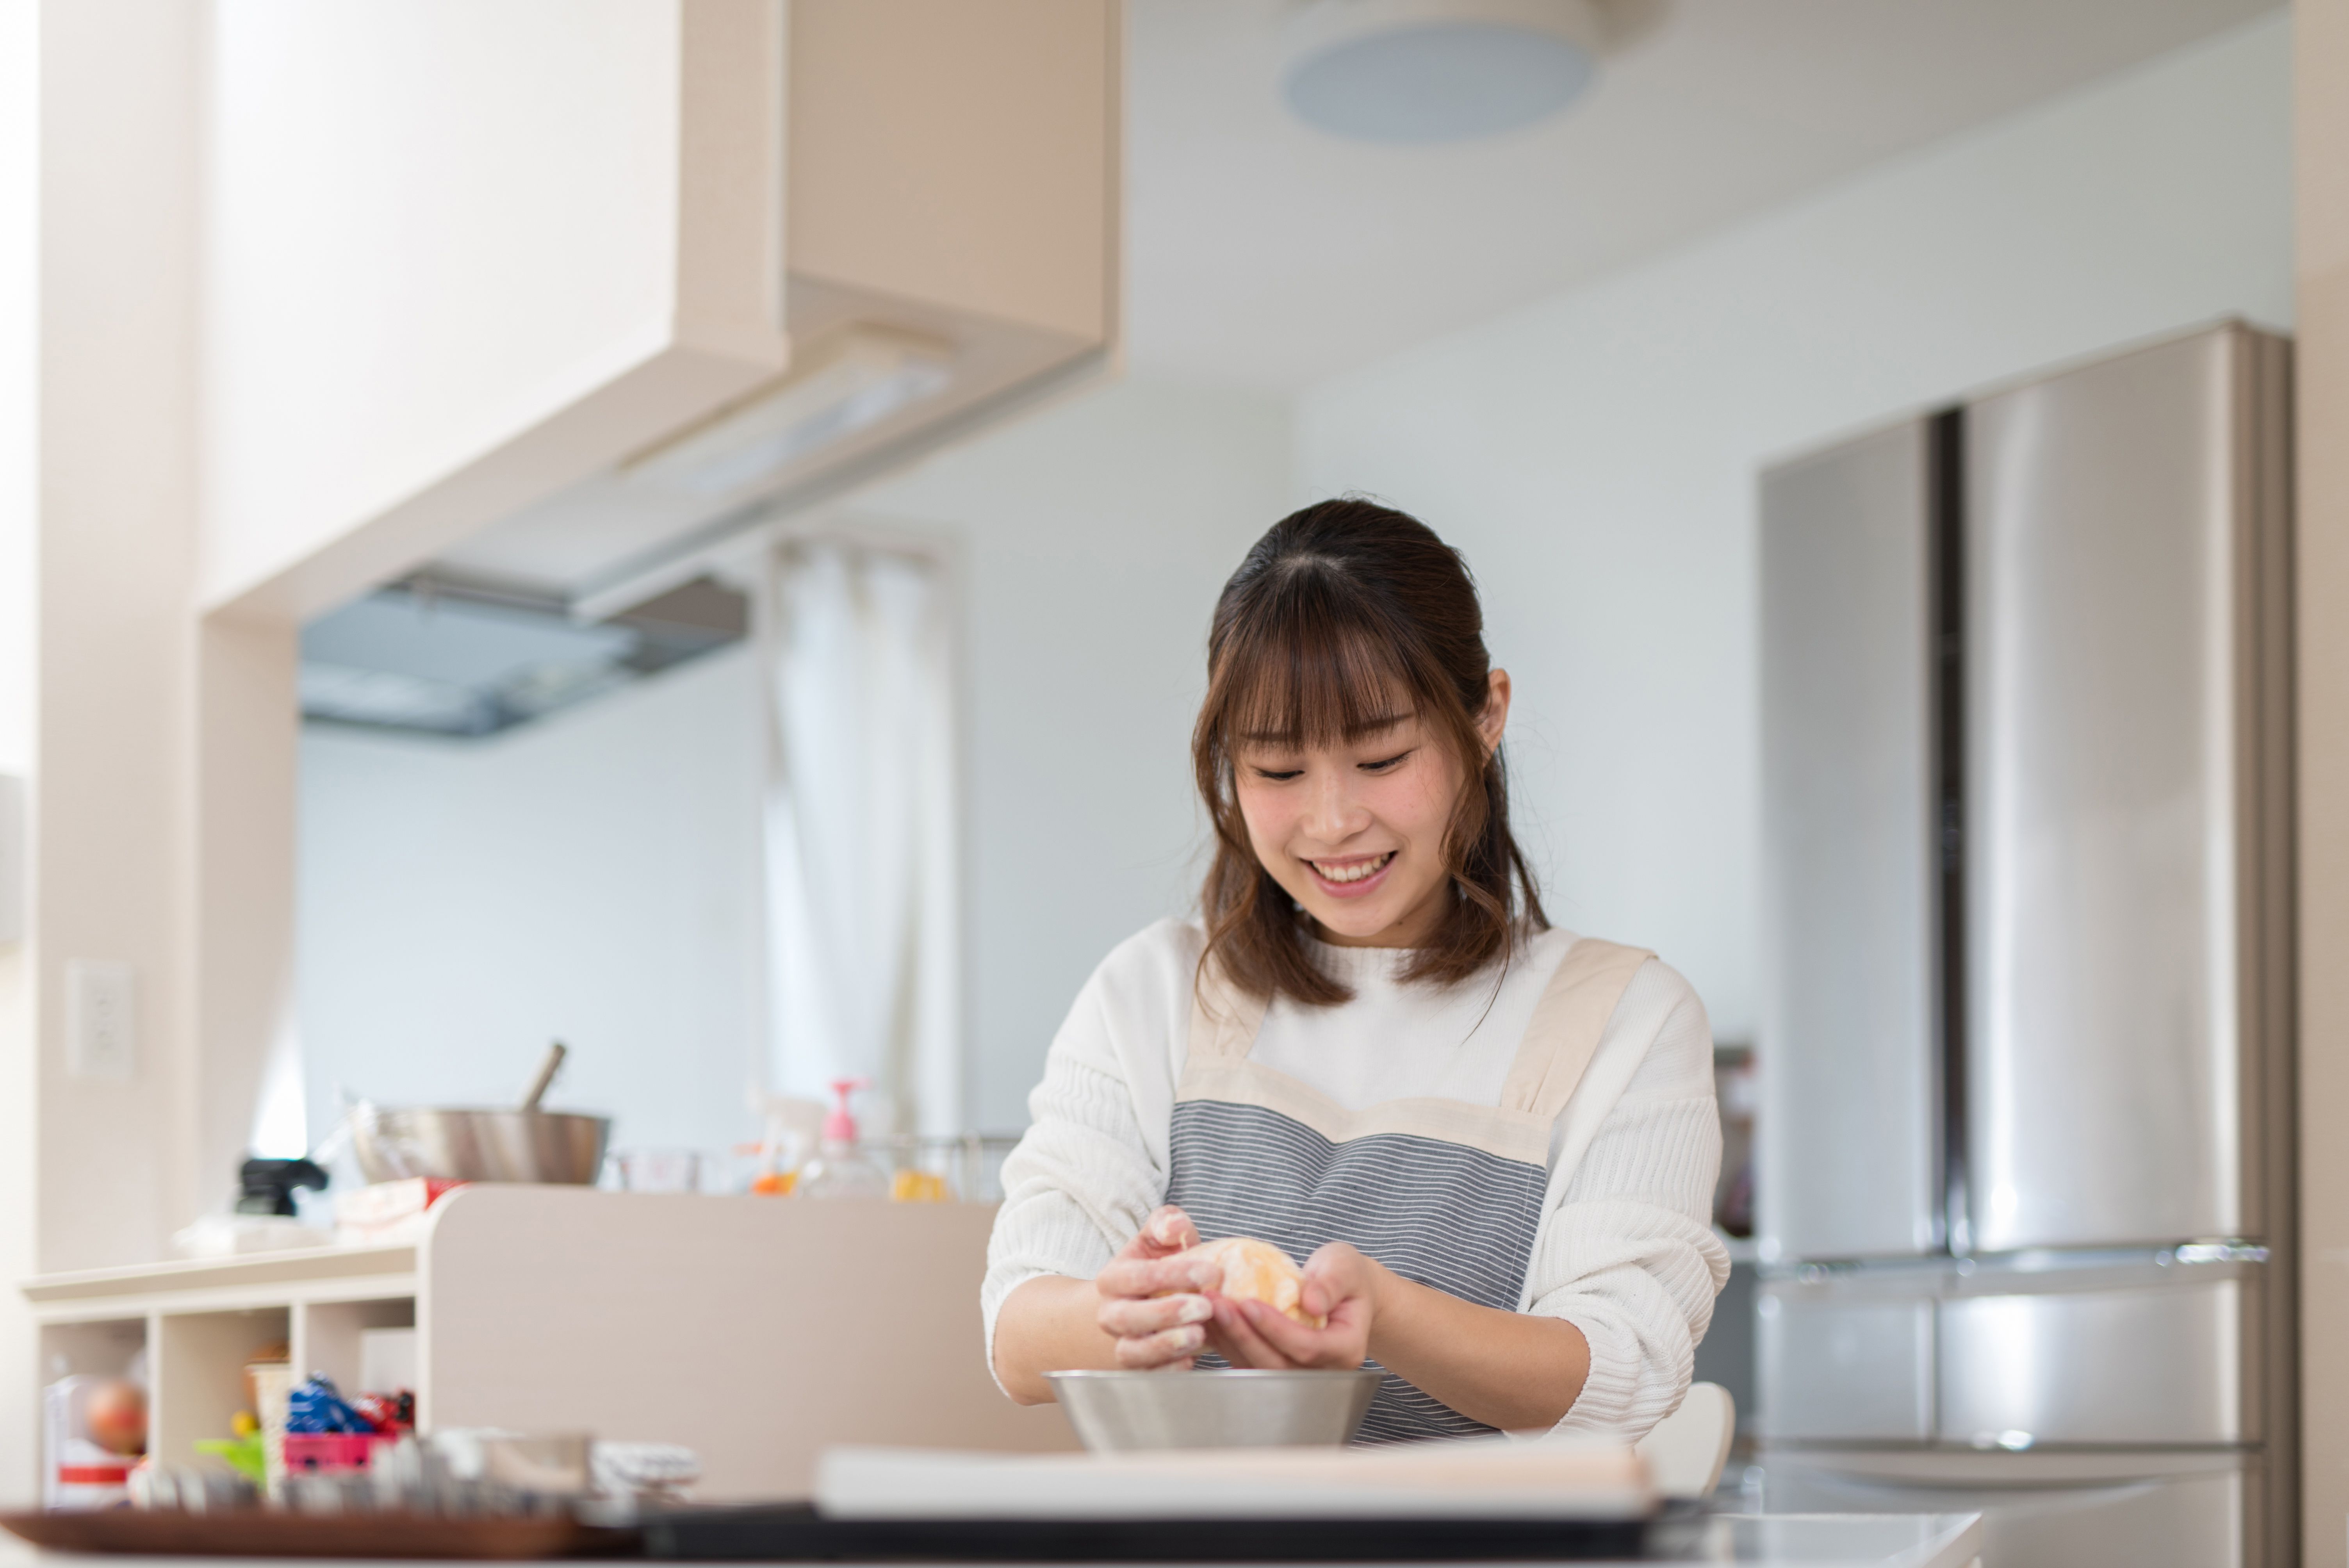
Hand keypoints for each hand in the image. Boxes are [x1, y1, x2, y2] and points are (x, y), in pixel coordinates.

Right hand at [1089, 1206, 1221, 1369]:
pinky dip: (1168, 1371)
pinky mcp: (1139, 1367)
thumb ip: (1166, 1223)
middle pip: (1127, 1317)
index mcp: (1113, 1278)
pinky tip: (1191, 1361)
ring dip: (1165, 1346)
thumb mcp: (1159, 1239)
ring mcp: (1123, 1342)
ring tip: (1199, 1335)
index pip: (1137, 1276)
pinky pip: (1147, 1375)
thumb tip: (1174, 1226)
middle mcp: (1111, 1313)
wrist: (1142, 1304)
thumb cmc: (1158, 1266)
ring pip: (1132, 1351)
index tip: (1210, 1272)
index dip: (1172, 1274)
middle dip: (1166, 1313)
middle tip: (1204, 1306)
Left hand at [1208, 1242, 1378, 1370]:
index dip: (1275, 1329)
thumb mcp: (1346, 1268)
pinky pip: (1247, 1361)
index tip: (1248, 1303)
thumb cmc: (1347, 1277)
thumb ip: (1331, 1283)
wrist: (1346, 1293)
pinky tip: (1209, 1320)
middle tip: (1217, 1303)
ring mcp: (1299, 1373)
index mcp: (1346, 1349)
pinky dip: (1226, 1343)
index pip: (1307, 1348)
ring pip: (1257, 1368)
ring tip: (1209, 1307)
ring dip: (1229, 1340)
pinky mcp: (1277, 1366)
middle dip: (1244, 1336)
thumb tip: (1310, 1302)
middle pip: (1277, 1365)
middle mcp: (1323, 1371)